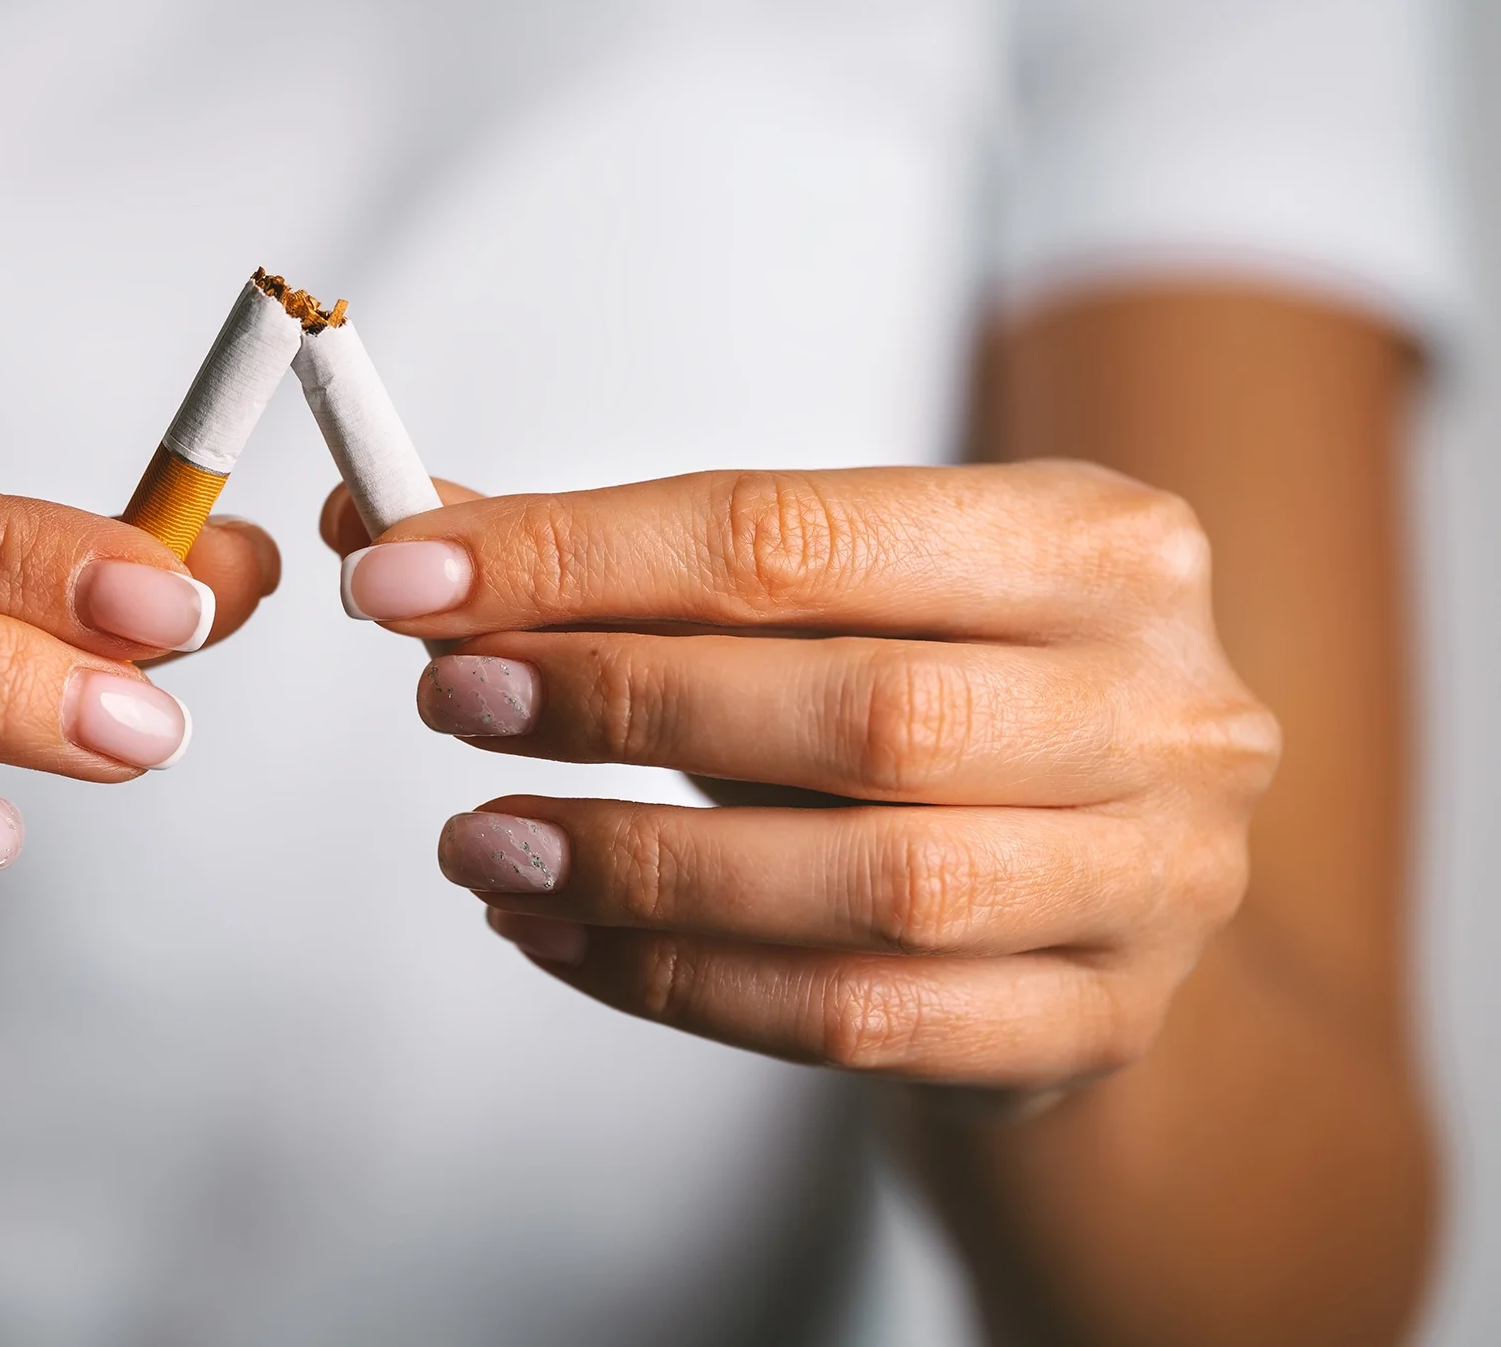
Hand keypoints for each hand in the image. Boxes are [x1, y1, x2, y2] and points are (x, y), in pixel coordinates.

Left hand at [323, 463, 1276, 1089]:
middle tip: (449, 703)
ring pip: (874, 888)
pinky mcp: (1100, 1022)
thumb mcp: (801, 607)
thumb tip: (390, 530)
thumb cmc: (915, 705)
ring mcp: (1155, 879)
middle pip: (860, 709)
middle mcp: (1163, 705)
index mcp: (1094, 540)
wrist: (1082, 887)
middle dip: (619, 701)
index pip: (797, 532)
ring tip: (481, 843)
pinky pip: (862, 1022)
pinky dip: (681, 984)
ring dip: (642, 867)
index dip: (580, 555)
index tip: (406, 575)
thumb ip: (608, 562)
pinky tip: (556, 936)